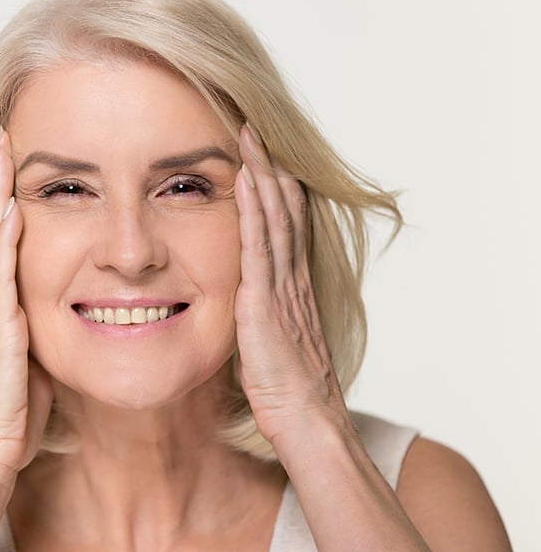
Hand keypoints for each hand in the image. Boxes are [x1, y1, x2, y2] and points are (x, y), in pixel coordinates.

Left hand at [233, 123, 348, 450]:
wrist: (305, 420)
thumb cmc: (289, 391)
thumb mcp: (276, 344)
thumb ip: (265, 317)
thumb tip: (248, 306)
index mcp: (294, 289)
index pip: (289, 227)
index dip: (278, 190)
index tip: (266, 158)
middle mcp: (293, 280)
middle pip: (286, 213)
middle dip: (271, 169)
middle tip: (256, 130)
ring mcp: (282, 289)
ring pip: (275, 220)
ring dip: (263, 176)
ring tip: (250, 139)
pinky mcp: (265, 303)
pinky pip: (259, 247)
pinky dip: (254, 211)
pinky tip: (246, 182)